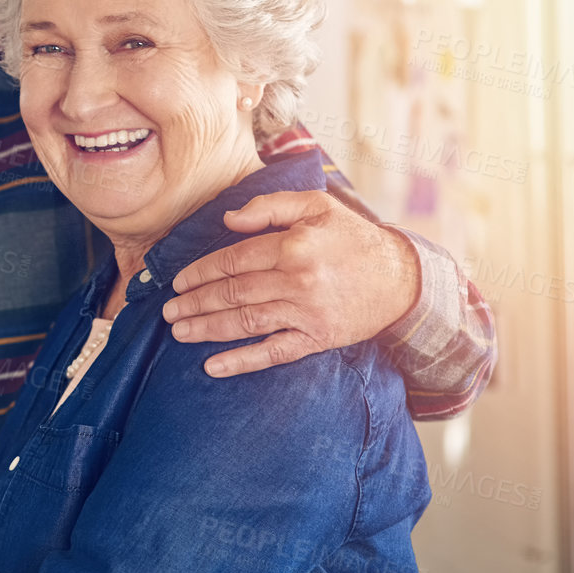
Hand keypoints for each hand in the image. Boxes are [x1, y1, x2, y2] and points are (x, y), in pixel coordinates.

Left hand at [163, 190, 421, 376]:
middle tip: (169, 312)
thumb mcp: (317, 206)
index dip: (201, 272)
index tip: (179, 282)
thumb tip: (227, 219)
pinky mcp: (317, 338)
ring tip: (179, 332)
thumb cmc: (355, 238)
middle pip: (234, 293)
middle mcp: (298, 281)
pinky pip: (273, 353)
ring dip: (207, 329)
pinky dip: (242, 361)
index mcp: (294, 246)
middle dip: (196, 303)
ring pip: (246, 322)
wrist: (404, 279)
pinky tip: (213, 366)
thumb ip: (270, 206)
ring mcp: (307, 313)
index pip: (234, 260)